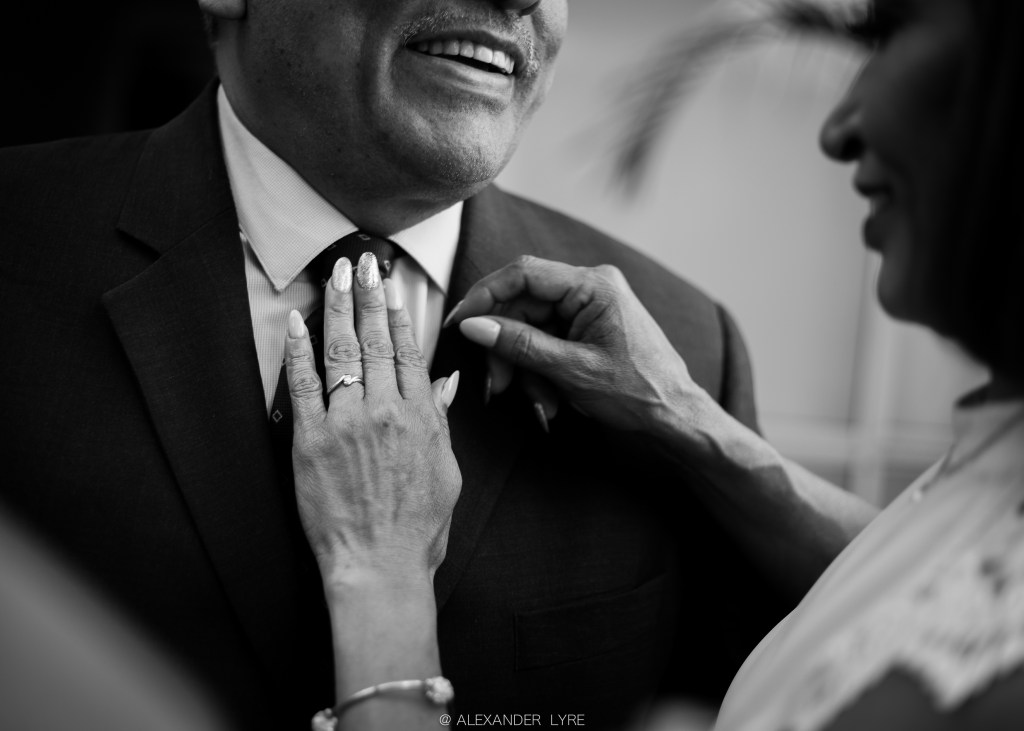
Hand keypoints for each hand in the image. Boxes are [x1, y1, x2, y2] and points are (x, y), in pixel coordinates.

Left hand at [284, 254, 461, 586]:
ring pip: (343, 351)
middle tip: (362, 261)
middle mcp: (385, 410)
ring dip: (338, 307)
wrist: (379, 567)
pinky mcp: (311, 440)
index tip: (390, 286)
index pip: (410, 350)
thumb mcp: (446, 471)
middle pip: (377, 339)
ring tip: (335, 274)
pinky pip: (303, 385)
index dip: (399, 313)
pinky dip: (298, 350)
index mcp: (421, 417)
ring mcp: (346, 422)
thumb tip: (444, 384)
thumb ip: (441, 422)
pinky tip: (297, 321)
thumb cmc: (418, 527)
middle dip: (368, 294)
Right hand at [447, 255, 712, 437]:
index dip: (485, 296)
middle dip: (508, 350)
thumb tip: (475, 326)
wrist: (677, 417)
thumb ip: (520, 345)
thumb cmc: (639, 392)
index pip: (523, 274)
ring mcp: (589, 308)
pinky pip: (548, 342)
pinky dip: (542, 373)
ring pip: (531, 330)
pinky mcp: (587, 328)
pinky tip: (553, 402)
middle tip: (497, 386)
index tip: (460, 323)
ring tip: (543, 406)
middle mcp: (591, 288)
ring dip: (526, 370)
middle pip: (523, 307)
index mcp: (593, 285)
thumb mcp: (572, 371)